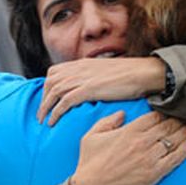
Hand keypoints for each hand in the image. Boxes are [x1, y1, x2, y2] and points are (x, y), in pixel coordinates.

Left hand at [39, 57, 166, 125]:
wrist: (143, 73)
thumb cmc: (131, 74)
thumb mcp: (107, 71)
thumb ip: (94, 77)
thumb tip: (92, 87)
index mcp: (82, 63)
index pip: (54, 72)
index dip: (48, 86)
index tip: (47, 99)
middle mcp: (79, 69)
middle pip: (50, 82)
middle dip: (43, 98)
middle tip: (42, 113)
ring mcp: (83, 78)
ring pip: (54, 92)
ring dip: (45, 107)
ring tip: (44, 120)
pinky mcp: (89, 89)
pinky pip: (64, 101)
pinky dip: (56, 112)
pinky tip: (54, 121)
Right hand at [66, 111, 185, 184]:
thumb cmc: (90, 163)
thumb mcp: (91, 137)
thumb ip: (107, 122)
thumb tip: (122, 114)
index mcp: (129, 131)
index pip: (154, 117)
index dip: (165, 112)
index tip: (172, 109)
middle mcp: (142, 142)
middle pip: (167, 126)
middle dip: (180, 120)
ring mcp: (150, 158)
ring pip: (173, 141)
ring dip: (185, 132)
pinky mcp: (155, 173)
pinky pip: (174, 159)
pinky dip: (184, 151)